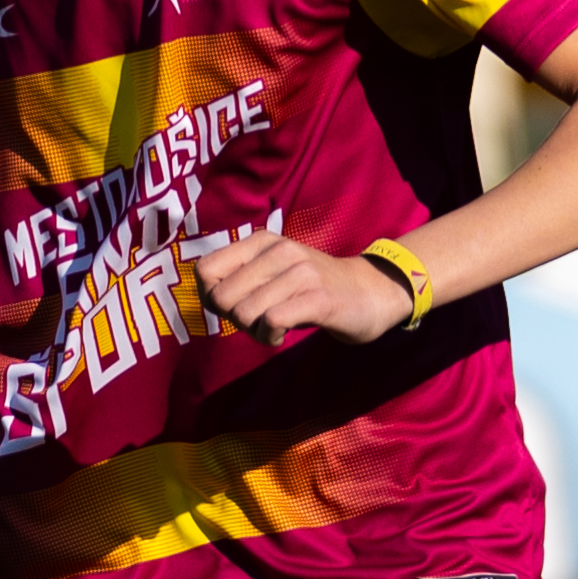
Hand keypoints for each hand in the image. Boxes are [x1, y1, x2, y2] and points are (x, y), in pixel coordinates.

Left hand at [185, 229, 413, 345]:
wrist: (372, 292)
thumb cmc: (312, 290)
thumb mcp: (272, 274)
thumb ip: (239, 280)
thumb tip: (206, 299)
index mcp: (262, 241)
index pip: (205, 270)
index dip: (212, 298)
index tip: (235, 306)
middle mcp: (279, 250)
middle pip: (221, 297)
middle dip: (234, 319)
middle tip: (259, 320)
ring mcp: (300, 272)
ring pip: (244, 312)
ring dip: (255, 332)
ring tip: (275, 326)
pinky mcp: (318, 298)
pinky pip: (272, 321)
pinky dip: (271, 336)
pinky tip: (284, 333)